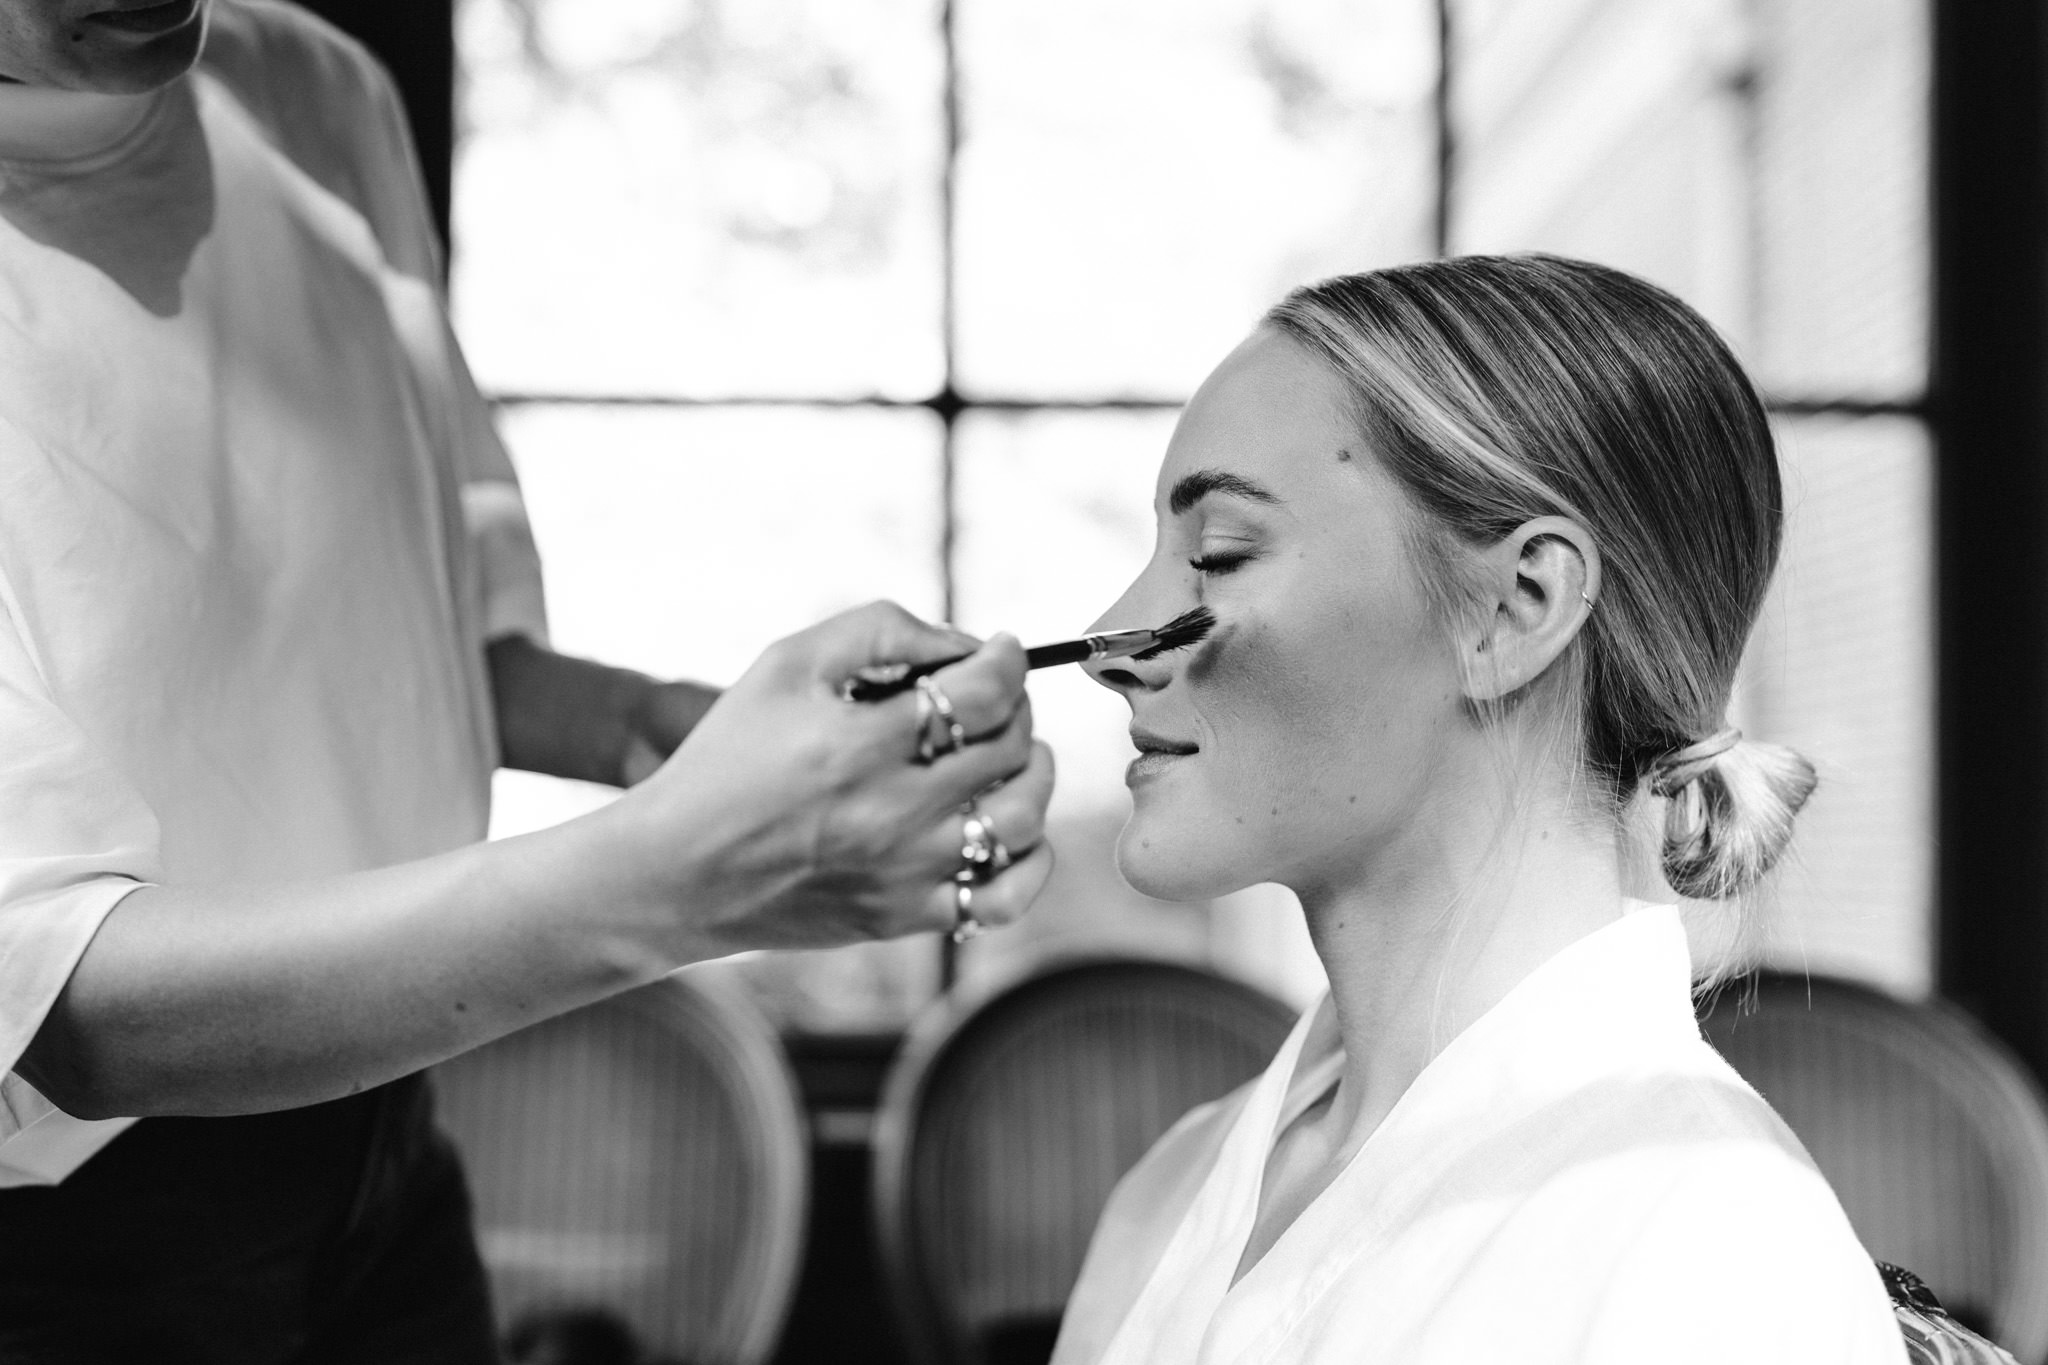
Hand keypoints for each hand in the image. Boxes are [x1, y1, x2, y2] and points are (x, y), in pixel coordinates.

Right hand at [611, 601, 1055, 953]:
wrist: (677, 872)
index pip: (985, 692)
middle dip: (1016, 707)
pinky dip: (1030, 860)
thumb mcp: (785, 664)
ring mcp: (904, 873)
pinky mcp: (905, 917)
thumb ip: (879, 629)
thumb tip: (965, 645)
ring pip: (1022, 819)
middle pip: (1010, 747)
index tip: (1002, 649)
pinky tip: (1008, 828)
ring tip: (1011, 756)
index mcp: (858, 744)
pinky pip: (1006, 899)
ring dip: (1034, 774)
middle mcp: (890, 814)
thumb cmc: (730, 757)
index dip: (1008, 659)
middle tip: (994, 698)